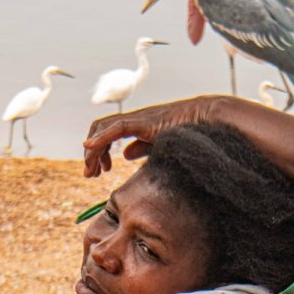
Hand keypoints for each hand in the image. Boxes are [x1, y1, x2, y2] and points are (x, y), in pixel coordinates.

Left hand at [82, 96, 225, 176]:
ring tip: (92, 171)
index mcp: (136, 125)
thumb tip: (126, 154)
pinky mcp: (143, 122)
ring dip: (93, 150)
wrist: (204, 119)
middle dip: (92, 153)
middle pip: (99, 128)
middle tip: (90, 174)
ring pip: (102, 128)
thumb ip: (141, 147)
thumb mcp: (159, 144)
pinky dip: (100, 138)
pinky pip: (115, 128)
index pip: (107, 132)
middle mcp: (132, 119)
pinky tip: (90, 148)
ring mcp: (137, 118)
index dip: (99, 151)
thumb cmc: (187, 131)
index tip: (100, 171)